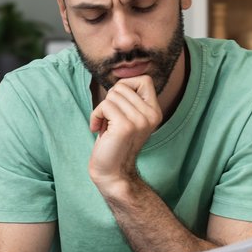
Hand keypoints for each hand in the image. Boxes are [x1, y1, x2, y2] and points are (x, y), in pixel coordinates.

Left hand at [88, 76, 161, 193]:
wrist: (112, 172)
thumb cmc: (113, 142)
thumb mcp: (126, 116)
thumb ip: (128, 99)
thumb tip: (120, 80)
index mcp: (155, 111)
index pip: (144, 79)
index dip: (126, 87)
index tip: (118, 105)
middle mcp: (151, 115)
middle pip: (122, 86)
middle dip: (110, 101)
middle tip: (110, 121)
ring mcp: (140, 120)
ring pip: (112, 95)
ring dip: (102, 110)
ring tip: (106, 127)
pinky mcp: (125, 126)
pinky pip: (104, 105)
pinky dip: (96, 116)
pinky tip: (98, 130)